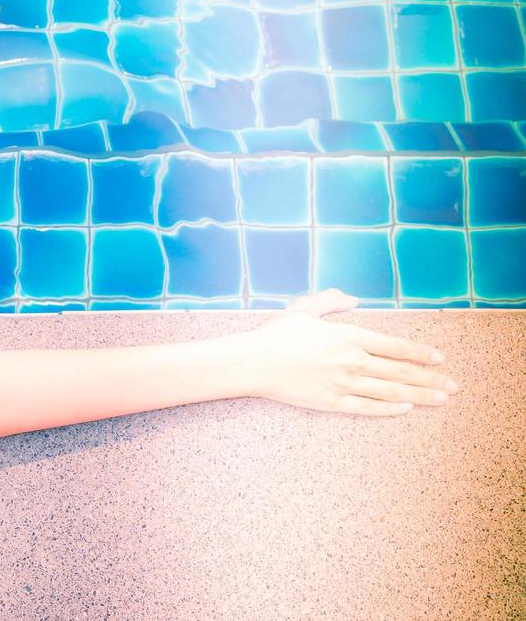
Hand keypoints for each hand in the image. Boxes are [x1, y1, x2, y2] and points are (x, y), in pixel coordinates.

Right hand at [231, 288, 458, 415]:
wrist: (254, 362)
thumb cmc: (277, 334)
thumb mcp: (305, 309)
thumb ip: (331, 301)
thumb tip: (352, 298)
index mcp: (349, 336)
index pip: (396, 346)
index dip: (420, 353)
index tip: (438, 358)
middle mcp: (353, 361)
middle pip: (401, 371)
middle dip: (430, 379)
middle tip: (453, 386)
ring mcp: (345, 384)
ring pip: (391, 391)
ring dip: (419, 396)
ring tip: (440, 400)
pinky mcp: (333, 402)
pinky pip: (368, 407)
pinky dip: (389, 409)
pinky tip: (405, 408)